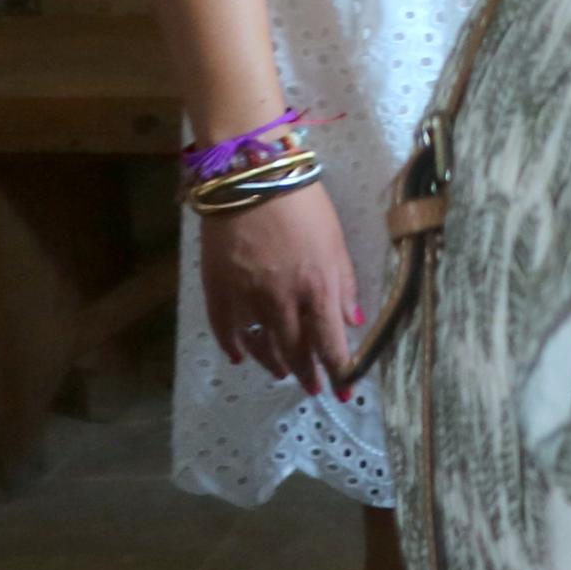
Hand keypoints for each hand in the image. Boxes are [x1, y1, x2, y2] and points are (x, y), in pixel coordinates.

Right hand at [196, 182, 359, 397]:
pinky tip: (240, 356)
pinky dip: (234, 347)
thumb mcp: (337, 242)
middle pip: (296, 350)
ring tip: (283, 372)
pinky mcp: (217, 290)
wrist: (250, 179)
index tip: (346, 390)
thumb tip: (353, 322)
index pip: (331, 343)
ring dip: (274, 364)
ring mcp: (246, 298)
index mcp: (318, 289)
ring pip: (261, 345)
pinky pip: (225, 330)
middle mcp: (282, 301)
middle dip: (308, 374)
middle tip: (314, 389)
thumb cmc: (304, 205)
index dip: (339, 370)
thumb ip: (344, 285)